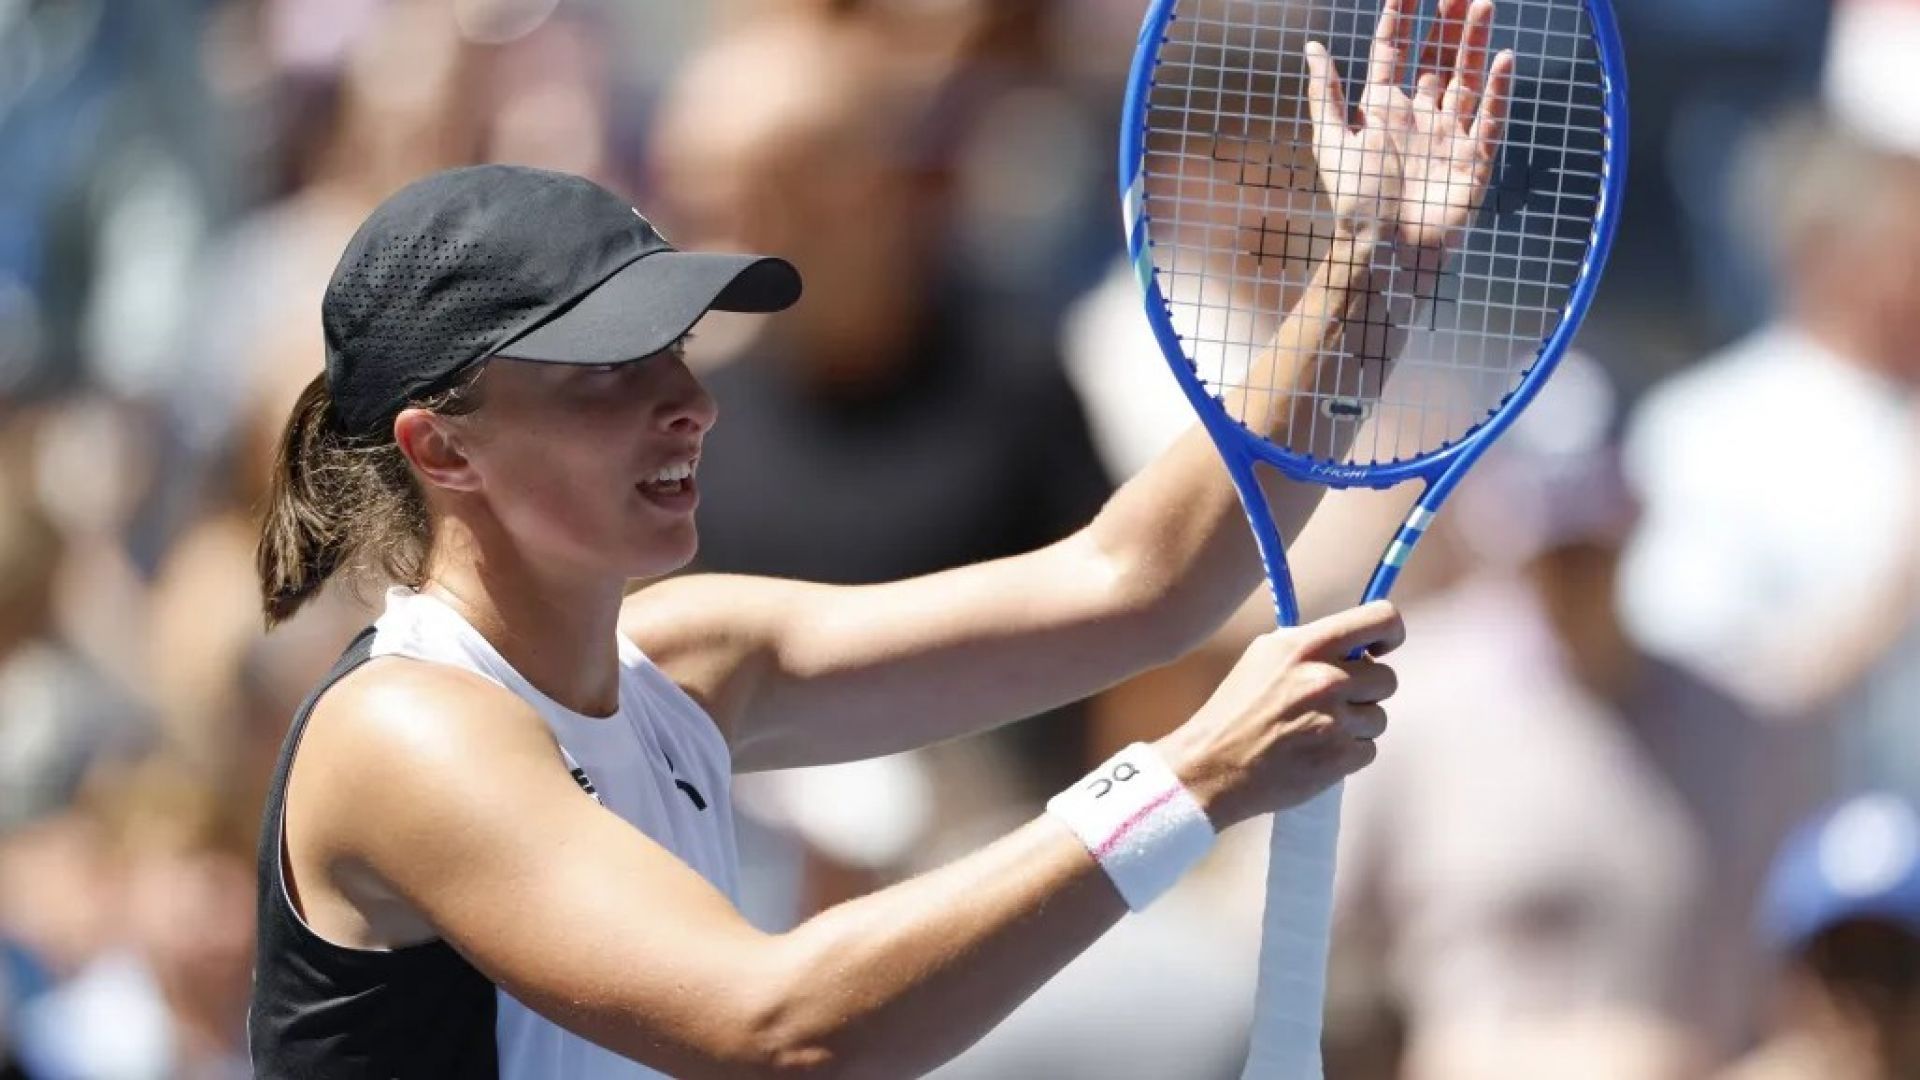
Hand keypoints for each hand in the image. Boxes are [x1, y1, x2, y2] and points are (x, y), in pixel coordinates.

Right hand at [1157, 602, 1404, 827]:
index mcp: (1307, 646)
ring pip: (1379, 717)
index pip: (1380, 619)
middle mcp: (1326, 679)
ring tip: (1317, 730)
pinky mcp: (1340, 757)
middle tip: (1335, 702)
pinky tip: (1316, 752)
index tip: (1384, 648)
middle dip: (1367, 691)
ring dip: (1356, 725)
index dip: (1391, 633)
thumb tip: (1355, 641)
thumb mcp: (1264, 656)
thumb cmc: (1235, 711)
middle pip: (1387, 678)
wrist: (1211, 765)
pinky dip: (1348, 754)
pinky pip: (1369, 750)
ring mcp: (1335, 720)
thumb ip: (1311, 644)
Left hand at [1305, 0, 1514, 265]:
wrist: (1384, 253)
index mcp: (1383, 109)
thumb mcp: (1332, 143)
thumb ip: (1325, 94)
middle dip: (1448, 22)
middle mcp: (1419, 116)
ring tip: (1483, 5)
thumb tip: (1312, 47)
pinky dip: (1498, 91)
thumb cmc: (1355, 203)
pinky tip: (1504, 59)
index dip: (1401, 17)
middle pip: (1438, 57)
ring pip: (1467, 79)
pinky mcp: (1474, 161)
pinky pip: (1490, 119)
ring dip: (1475, 44)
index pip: (1394, 51)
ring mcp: (1449, 136)